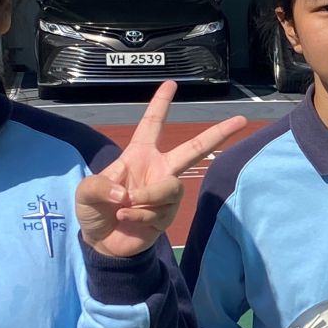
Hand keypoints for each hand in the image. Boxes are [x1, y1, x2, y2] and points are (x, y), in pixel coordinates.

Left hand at [75, 83, 246, 257]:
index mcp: (139, 155)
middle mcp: (158, 169)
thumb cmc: (94, 210)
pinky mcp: (167, 215)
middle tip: (241, 120)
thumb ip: (99, 186)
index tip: (171, 84)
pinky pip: (160, 211)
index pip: (152, 124)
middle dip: (218, 134)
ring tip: (125, 207)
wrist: (102, 243)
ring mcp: (165, 193)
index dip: (161, 103)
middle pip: (194, 148)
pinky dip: (138, 216)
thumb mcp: (85, 192)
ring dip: (147, 197)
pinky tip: (126, 219)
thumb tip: (125, 193)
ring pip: (171, 187)